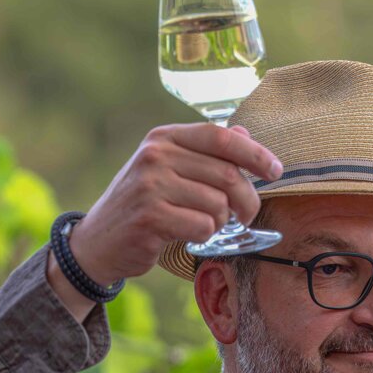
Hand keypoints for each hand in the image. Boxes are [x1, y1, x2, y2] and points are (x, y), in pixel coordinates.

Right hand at [68, 123, 282, 285]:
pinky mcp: (150, 217)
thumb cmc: (143, 204)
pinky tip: (188, 234)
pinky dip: (204, 235)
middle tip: (246, 215)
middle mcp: (156, 155)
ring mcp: (150, 185)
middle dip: (247, 200)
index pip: (221, 137)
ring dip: (220, 221)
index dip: (254, 153)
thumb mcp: (169, 170)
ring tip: (204, 224)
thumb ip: (205, 153)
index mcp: (165, 138)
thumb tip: (244, 132)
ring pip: (217, 204)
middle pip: (227, 174)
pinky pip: (202, 226)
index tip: (275, 171)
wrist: (97, 241)